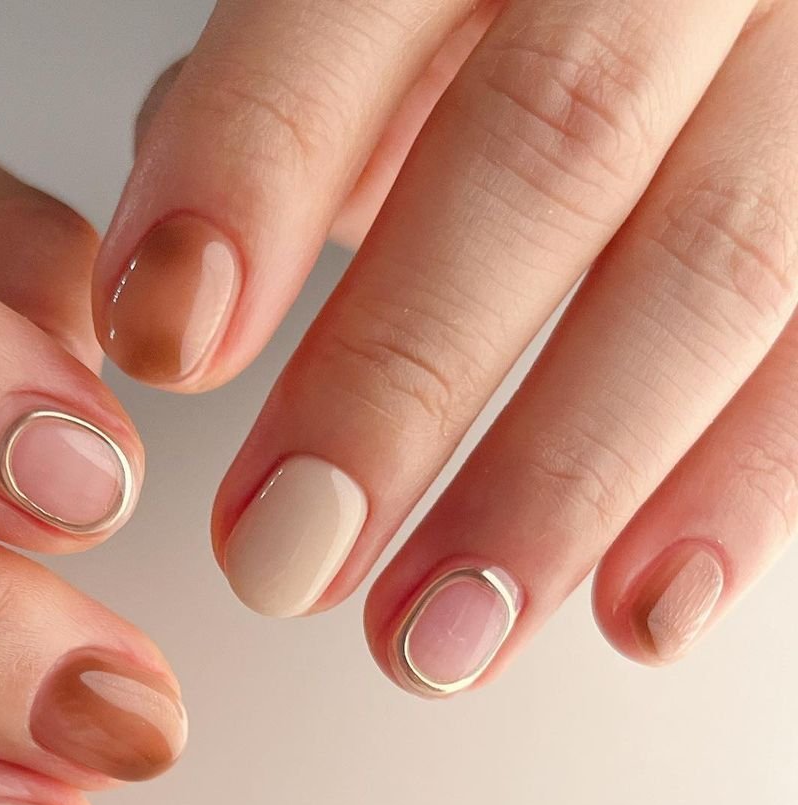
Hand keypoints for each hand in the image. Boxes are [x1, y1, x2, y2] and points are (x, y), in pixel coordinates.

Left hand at [96, 0, 797, 695]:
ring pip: (713, 268)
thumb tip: (181, 279)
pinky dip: (744, 495)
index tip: (163, 344)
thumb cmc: (523, 1)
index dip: (251, 176)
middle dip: (397, 381)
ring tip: (437, 642)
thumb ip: (291, 101)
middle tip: (282, 558)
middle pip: (544, 151)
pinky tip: (643, 614)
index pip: (354, 9)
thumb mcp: (396, 2)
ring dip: (561, 487)